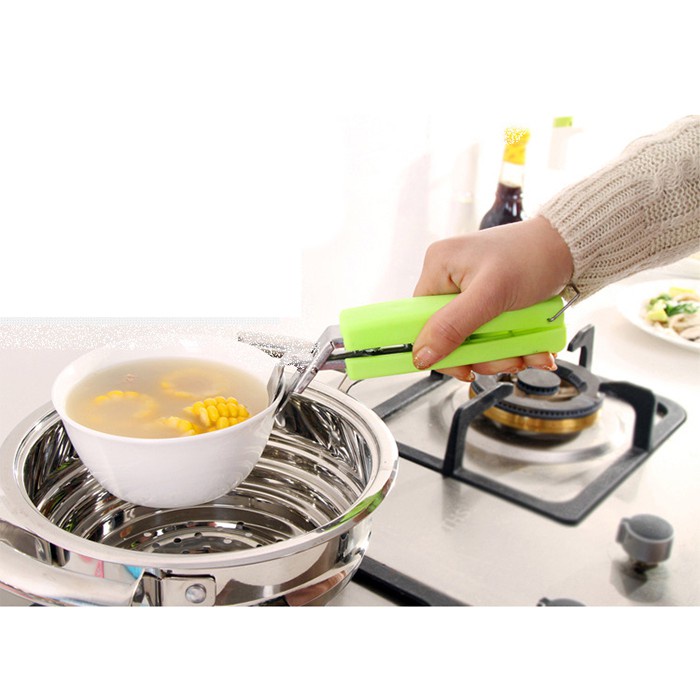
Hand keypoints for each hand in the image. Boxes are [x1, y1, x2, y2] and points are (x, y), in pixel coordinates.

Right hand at [412, 216, 573, 380]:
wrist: (571, 248)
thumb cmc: (533, 255)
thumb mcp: (490, 294)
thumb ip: (452, 326)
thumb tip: (421, 355)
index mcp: (438, 267)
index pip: (421, 320)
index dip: (438, 348)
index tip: (461, 366)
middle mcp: (451, 279)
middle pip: (450, 335)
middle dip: (481, 354)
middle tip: (504, 359)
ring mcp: (472, 292)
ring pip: (474, 340)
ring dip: (501, 354)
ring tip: (526, 352)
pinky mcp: (491, 302)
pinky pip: (492, 334)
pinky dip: (512, 345)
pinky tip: (531, 346)